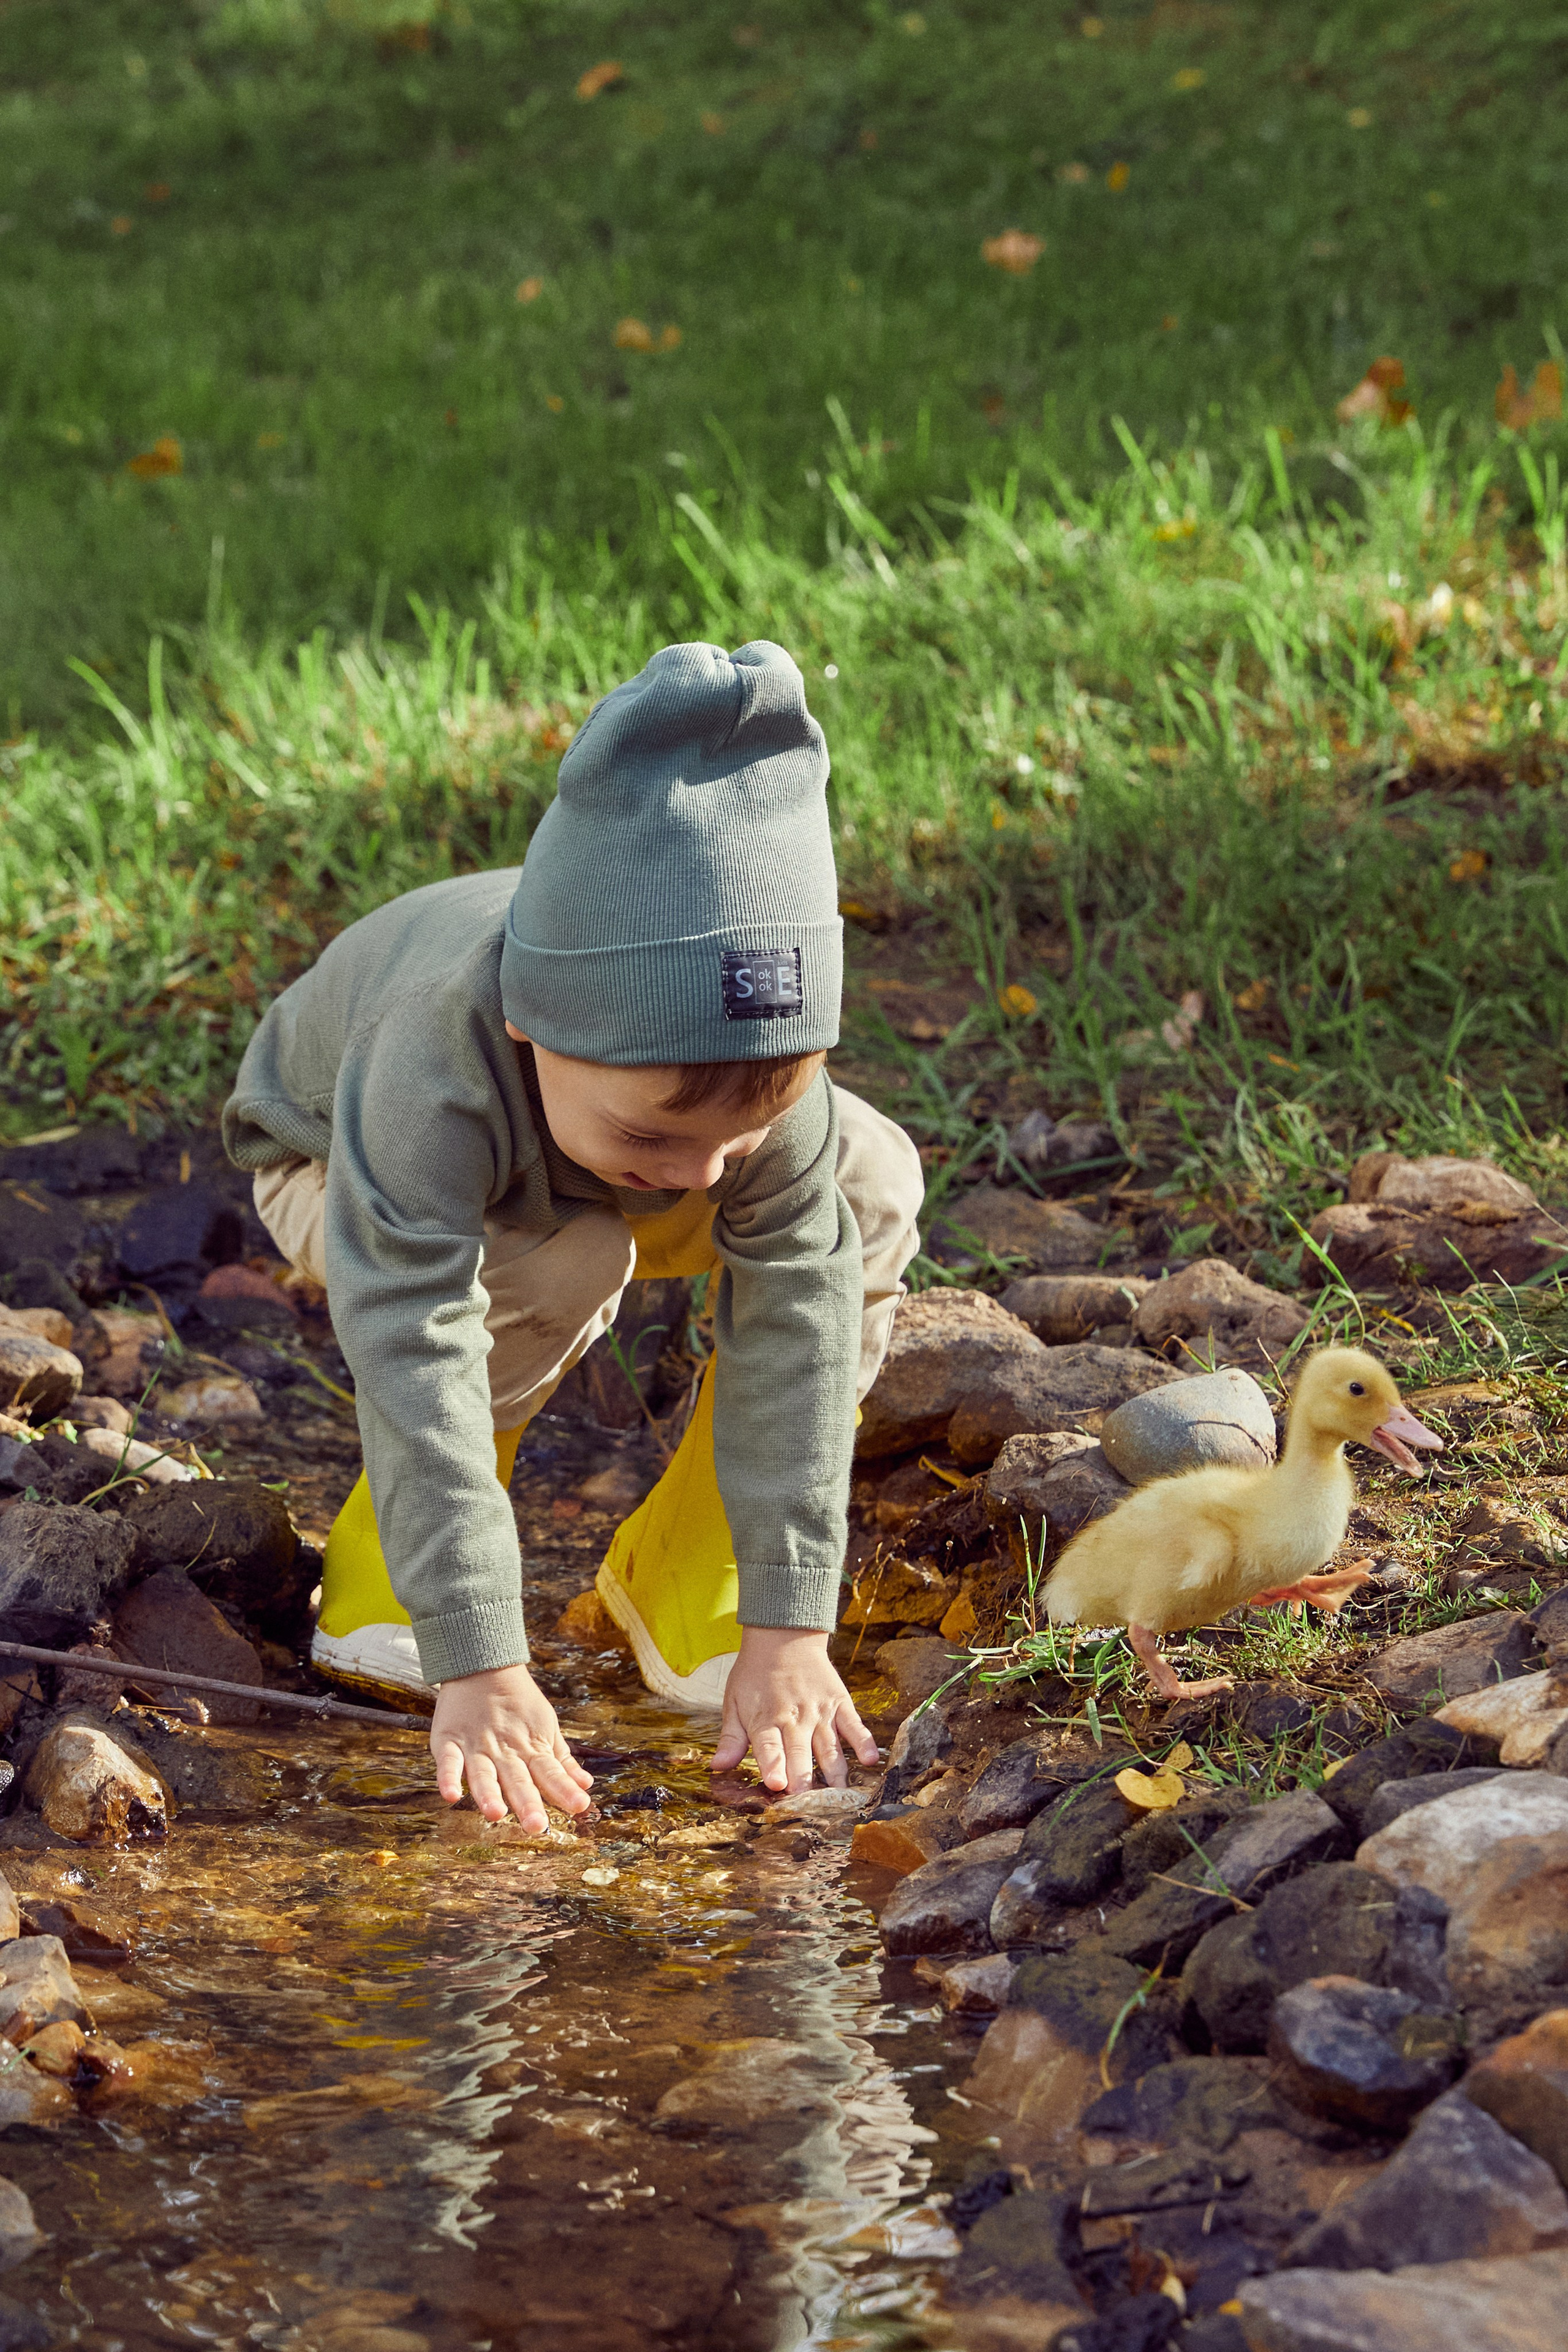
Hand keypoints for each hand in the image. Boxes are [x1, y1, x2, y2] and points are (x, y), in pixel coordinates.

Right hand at [430, 1661, 593, 1832]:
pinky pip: (448, 1760)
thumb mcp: (547, 1728)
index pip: (550, 1772)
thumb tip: (586, 1786)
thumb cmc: (519, 1703)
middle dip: (527, 1802)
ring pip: (483, 1773)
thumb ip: (562, 1761)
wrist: (483, 1665)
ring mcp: (476, 1745)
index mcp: (530, 1748)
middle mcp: (504, 1751)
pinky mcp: (449, 1740)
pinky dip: (448, 1777)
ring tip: (495, 1814)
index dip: (564, 1789)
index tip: (580, 1806)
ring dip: (489, 1793)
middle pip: (517, 1779)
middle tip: (537, 1826)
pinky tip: (451, 1795)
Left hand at [711, 1627, 878, 1794]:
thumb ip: (730, 1738)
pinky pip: (854, 1725)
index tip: (776, 1785)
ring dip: (834, 1772)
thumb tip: (717, 1766)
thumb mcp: (734, 1702)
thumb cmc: (755, 1675)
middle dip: (803, 1778)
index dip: (773, 1766)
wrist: (784, 1637)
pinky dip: (863, 1742)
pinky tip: (869, 1760)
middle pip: (800, 1753)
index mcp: (765, 1719)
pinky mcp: (839, 1703)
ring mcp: (820, 1711)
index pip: (769, 1747)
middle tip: (807, 1803)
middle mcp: (794, 1717)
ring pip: (829, 1747)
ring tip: (839, 1795)